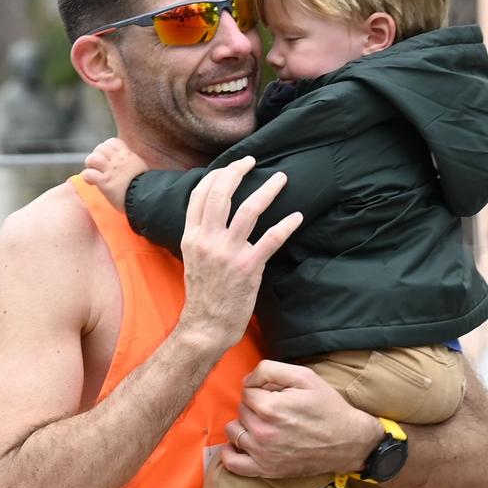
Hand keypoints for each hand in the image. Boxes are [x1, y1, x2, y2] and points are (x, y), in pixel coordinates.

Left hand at [82, 137, 148, 210]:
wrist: (149, 197)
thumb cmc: (149, 186)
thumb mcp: (143, 168)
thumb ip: (135, 163)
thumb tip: (133, 166)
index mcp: (128, 155)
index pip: (112, 142)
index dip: (106, 148)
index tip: (107, 157)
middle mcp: (118, 160)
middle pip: (100, 148)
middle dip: (97, 155)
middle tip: (98, 166)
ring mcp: (111, 171)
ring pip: (93, 158)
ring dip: (90, 165)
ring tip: (93, 172)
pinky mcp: (105, 183)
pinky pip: (89, 174)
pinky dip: (87, 177)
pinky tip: (91, 183)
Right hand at [172, 158, 301, 358]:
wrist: (205, 326)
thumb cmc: (203, 293)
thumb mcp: (192, 258)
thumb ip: (201, 235)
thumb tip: (214, 214)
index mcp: (191, 236)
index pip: (200, 194)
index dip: (217, 174)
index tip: (233, 165)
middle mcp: (207, 240)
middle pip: (222, 193)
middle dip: (238, 171)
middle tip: (253, 161)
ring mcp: (228, 253)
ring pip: (248, 210)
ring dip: (268, 190)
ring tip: (281, 179)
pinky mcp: (248, 267)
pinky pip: (270, 239)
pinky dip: (285, 225)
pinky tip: (296, 217)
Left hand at [222, 359, 381, 479]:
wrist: (348, 441)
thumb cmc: (328, 407)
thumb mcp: (305, 377)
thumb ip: (270, 369)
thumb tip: (247, 379)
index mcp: (271, 407)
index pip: (247, 391)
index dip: (261, 389)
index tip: (276, 394)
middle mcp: (263, 432)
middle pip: (241, 410)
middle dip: (255, 406)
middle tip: (276, 409)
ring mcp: (262, 453)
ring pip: (234, 431)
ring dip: (244, 425)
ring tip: (263, 424)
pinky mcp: (265, 470)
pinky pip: (232, 463)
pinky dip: (230, 453)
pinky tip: (238, 444)